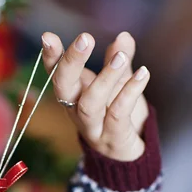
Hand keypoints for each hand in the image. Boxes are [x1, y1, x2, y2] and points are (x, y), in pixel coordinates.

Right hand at [42, 31, 149, 161]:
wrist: (126, 155)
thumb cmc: (117, 116)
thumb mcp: (119, 84)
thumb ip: (119, 60)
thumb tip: (124, 36)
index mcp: (73, 94)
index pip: (56, 74)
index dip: (51, 57)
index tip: (48, 36)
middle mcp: (76, 111)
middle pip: (64, 88)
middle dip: (71, 62)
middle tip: (85, 38)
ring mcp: (93, 127)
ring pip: (90, 103)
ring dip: (104, 78)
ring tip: (120, 57)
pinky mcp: (113, 138)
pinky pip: (117, 115)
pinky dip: (129, 93)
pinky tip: (143, 74)